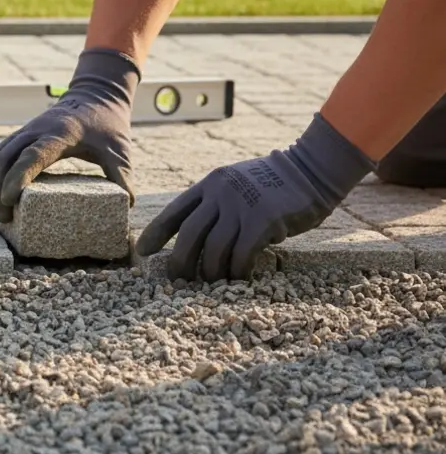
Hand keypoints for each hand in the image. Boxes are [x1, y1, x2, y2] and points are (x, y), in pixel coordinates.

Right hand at [0, 48, 139, 222]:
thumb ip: (123, 177)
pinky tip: (0, 193)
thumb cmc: (108, 124)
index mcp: (61, 133)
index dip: (18, 177)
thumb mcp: (120, 149)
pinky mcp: (21, 133)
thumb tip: (126, 205)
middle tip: (4, 218)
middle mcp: (37, 129)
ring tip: (0, 211)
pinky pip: (0, 153)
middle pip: (5, 157)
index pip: (33, 155)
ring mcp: (26, 129)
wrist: (95, 94)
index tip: (9, 201)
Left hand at [136, 113, 374, 280]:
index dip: (155, 234)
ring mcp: (242, 204)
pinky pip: (242, 253)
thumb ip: (215, 207)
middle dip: (180, 261)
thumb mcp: (235, 186)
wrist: (311, 170)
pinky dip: (238, 270)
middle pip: (189, 234)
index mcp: (209, 184)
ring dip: (212, 271)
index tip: (142, 252)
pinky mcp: (264, 219)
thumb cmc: (271, 186)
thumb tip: (193, 243)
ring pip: (215, 248)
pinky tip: (240, 278)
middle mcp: (220, 193)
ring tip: (213, 284)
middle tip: (177, 280)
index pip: (174, 211)